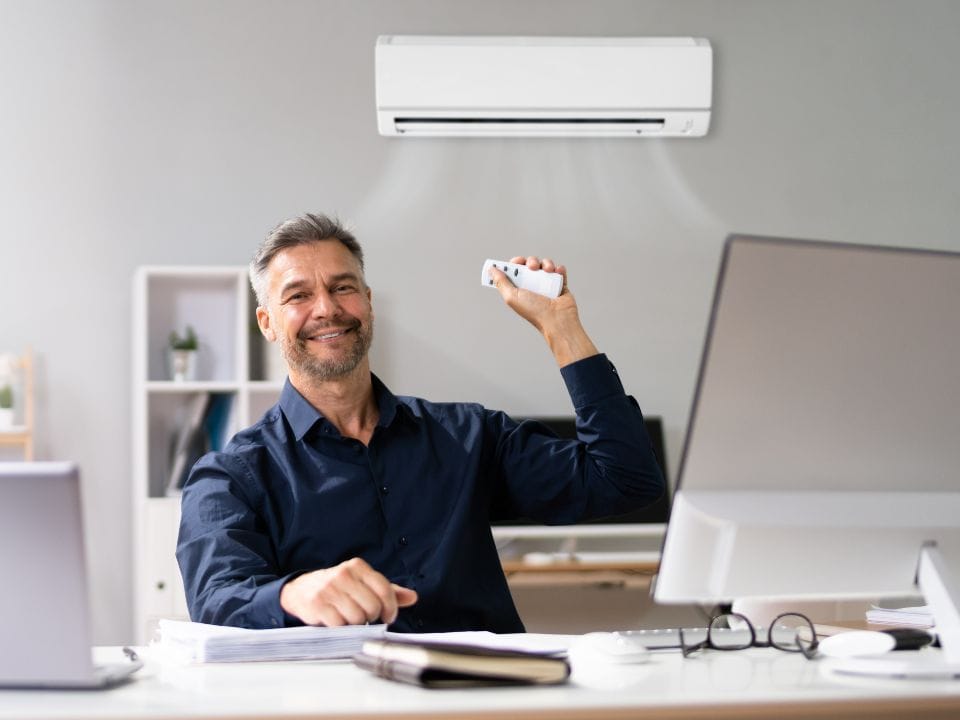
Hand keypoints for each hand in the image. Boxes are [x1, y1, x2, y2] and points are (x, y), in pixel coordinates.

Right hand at [280, 557, 417, 625]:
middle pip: (372, 606)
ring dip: (356, 623)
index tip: (388, 616)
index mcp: (358, 566)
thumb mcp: (363, 583)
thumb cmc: (338, 587)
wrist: (301, 589)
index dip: (391, 608)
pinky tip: (337, 620)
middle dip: (372, 616)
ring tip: (349, 617)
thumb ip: (388, 591)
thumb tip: (412, 597)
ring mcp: (329, 588)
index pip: (384, 589)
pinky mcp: (317, 604)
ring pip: (357, 617)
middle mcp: (343, 574)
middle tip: (365, 616)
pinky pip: (339, 624)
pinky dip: (341, 627)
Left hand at [488, 256, 597, 366]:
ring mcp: (547, 285)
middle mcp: (532, 286)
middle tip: (533, 267)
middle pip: (530, 264)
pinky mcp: (560, 284)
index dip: (515, 263)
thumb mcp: (512, 297)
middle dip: (532, 261)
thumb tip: (491, 270)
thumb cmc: (534, 312)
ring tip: (548, 271)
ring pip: (545, 265)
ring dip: (547, 264)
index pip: (515, 270)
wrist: (557, 319)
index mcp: (519, 289)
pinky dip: (559, 269)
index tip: (518, 262)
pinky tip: (557, 273)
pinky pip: (559, 271)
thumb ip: (501, 282)